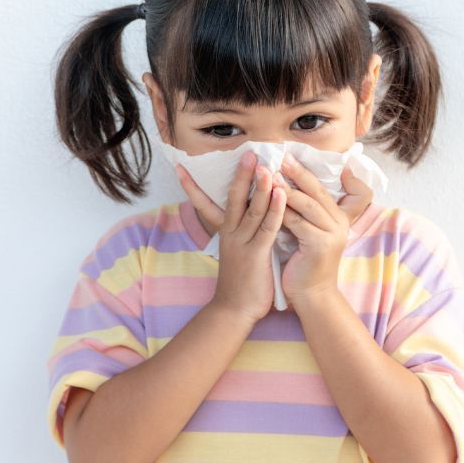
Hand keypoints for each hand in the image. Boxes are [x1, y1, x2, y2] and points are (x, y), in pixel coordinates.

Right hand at [175, 151, 286, 323]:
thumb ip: (240, 232)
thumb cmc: (239, 281)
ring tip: (266, 165)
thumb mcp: (235, 252)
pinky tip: (281, 194)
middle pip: (233, 198)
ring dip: (260, 186)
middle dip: (241, 175)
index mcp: (225, 232)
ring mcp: (242, 243)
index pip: (205, 203)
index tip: (182, 167)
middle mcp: (230, 233)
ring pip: (252, 209)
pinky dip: (275, 209)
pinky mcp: (257, 254)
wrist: (234, 310)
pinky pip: (267, 227)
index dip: (192, 186)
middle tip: (247, 152)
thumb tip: (245, 214)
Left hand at [276, 153, 373, 306]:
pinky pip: (298, 223)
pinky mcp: (320, 245)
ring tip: (272, 174)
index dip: (304, 172)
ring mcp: (331, 234)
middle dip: (298, 172)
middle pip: (316, 191)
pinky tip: (270, 200)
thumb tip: (283, 187)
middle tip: (280, 157)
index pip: (320, 189)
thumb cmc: (304, 263)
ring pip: (307, 205)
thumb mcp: (307, 232)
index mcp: (336, 218)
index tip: (288, 156)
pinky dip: (283, 211)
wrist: (311, 296)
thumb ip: (303, 213)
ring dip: (288, 188)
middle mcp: (338, 223)